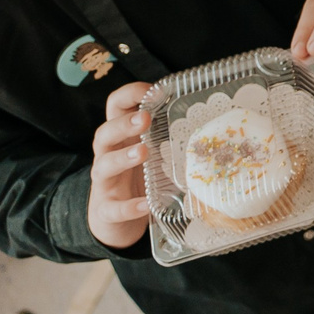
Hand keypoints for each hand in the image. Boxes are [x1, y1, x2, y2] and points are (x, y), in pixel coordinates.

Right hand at [86, 80, 155, 251]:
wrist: (115, 222)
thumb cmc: (138, 180)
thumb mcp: (153, 156)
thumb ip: (169, 139)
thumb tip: (210, 122)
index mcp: (121, 138)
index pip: (116, 108)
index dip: (129, 95)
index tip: (151, 91)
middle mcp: (108, 156)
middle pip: (104, 133)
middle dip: (124, 124)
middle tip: (145, 119)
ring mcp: (105, 184)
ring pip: (103, 166)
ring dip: (122, 158)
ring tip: (142, 152)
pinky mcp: (106, 210)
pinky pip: (113, 208)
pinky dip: (128, 206)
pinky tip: (144, 204)